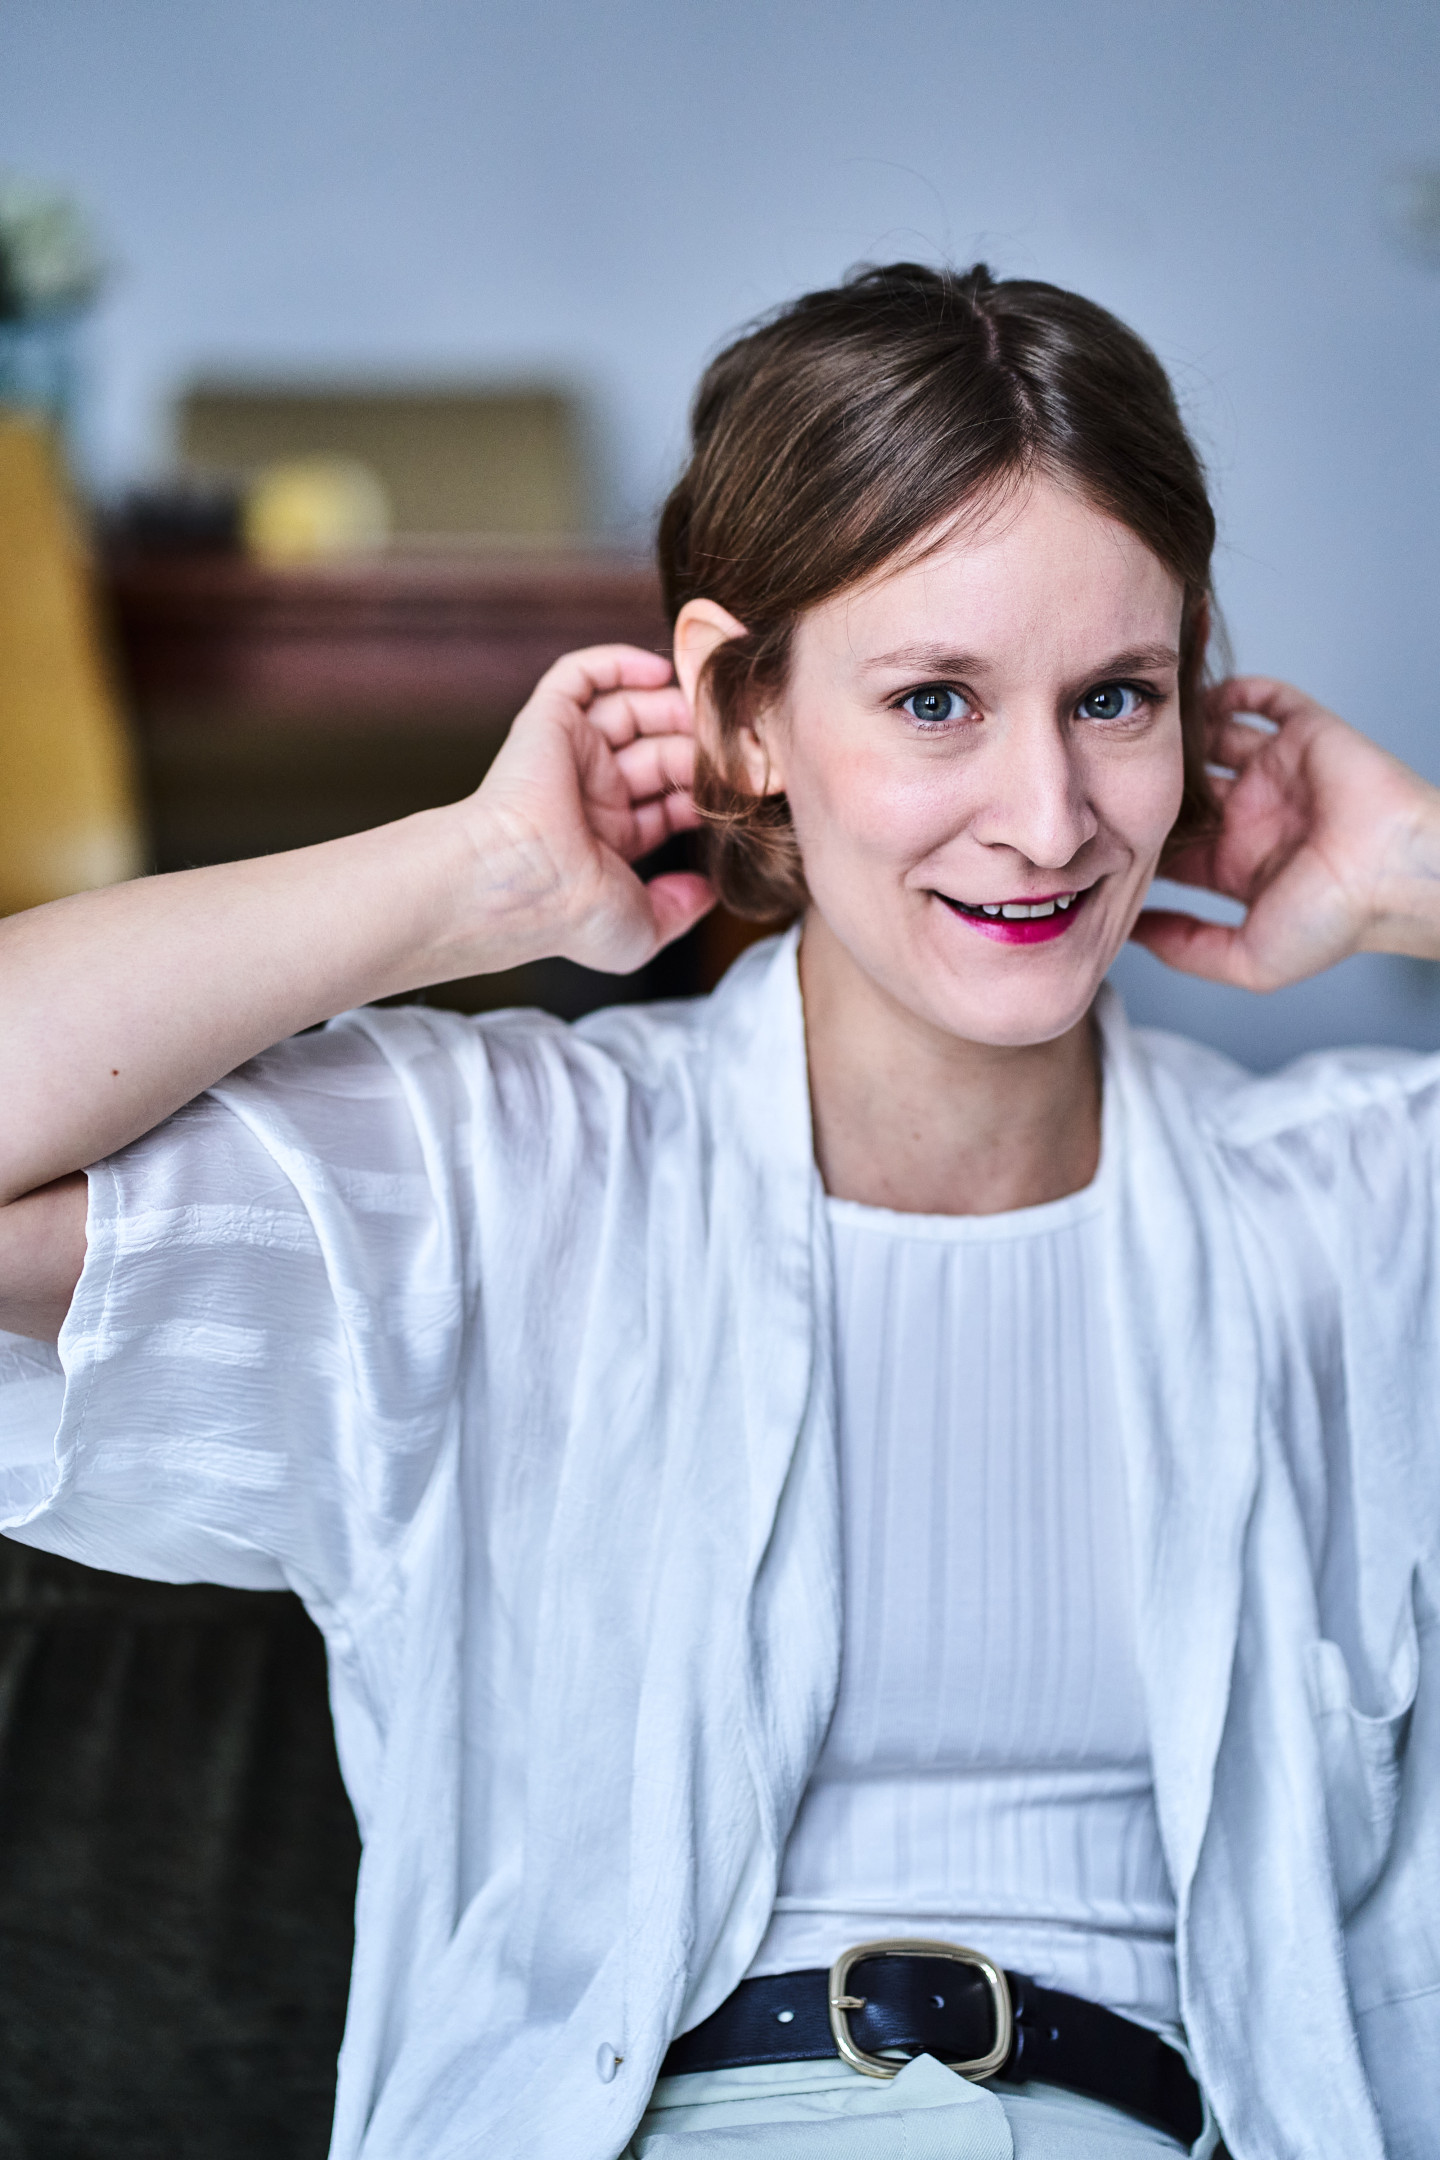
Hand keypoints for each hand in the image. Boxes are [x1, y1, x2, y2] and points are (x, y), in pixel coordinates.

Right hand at [465, 644, 714, 975]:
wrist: (522, 884)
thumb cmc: (571, 915)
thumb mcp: (643, 930)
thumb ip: (680, 911)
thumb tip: (710, 892)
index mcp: (609, 839)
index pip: (669, 800)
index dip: (708, 788)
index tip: (749, 781)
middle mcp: (591, 794)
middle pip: (658, 750)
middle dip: (700, 743)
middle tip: (740, 737)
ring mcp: (570, 756)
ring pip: (629, 709)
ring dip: (672, 703)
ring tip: (710, 704)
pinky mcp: (547, 722)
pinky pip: (580, 676)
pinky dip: (617, 663)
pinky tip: (658, 670)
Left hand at [1131, 676, 1439, 989]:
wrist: (1395, 877)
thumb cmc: (1335, 922)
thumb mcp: (1247, 960)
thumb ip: (1185, 947)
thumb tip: (1129, 933)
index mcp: (1234, 864)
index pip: (1168, 840)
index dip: (1132, 830)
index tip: (1094, 824)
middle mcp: (1251, 815)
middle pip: (1180, 783)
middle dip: (1144, 775)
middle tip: (1101, 761)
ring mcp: (1277, 773)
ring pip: (1213, 737)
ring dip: (1180, 728)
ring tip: (1142, 721)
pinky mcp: (1304, 735)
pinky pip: (1263, 699)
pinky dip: (1232, 690)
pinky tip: (1200, 696)